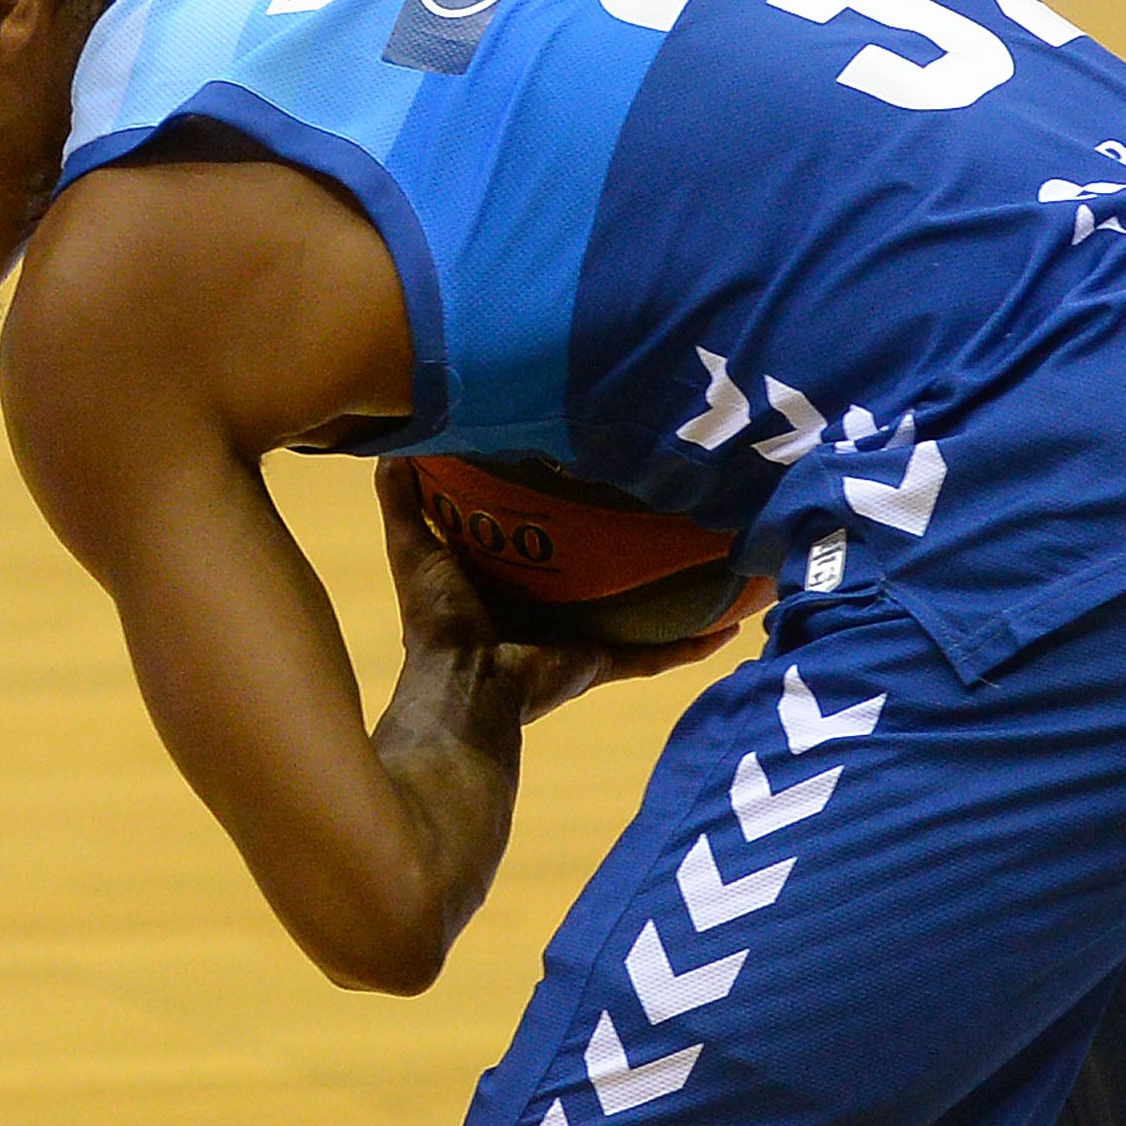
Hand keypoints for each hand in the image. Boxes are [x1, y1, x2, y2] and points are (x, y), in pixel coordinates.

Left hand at [374, 460, 750, 729]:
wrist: (463, 684)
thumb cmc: (437, 616)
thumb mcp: (413, 543)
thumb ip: (401, 495)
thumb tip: (395, 440)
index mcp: (506, 579)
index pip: (539, 534)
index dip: (558, 502)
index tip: (587, 464)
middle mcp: (546, 608)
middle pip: (597, 568)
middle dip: (628, 542)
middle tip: (670, 501)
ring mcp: (577, 638)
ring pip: (640, 610)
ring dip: (677, 592)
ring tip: (720, 561)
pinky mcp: (599, 663)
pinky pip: (655, 654)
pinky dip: (690, 645)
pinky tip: (729, 627)